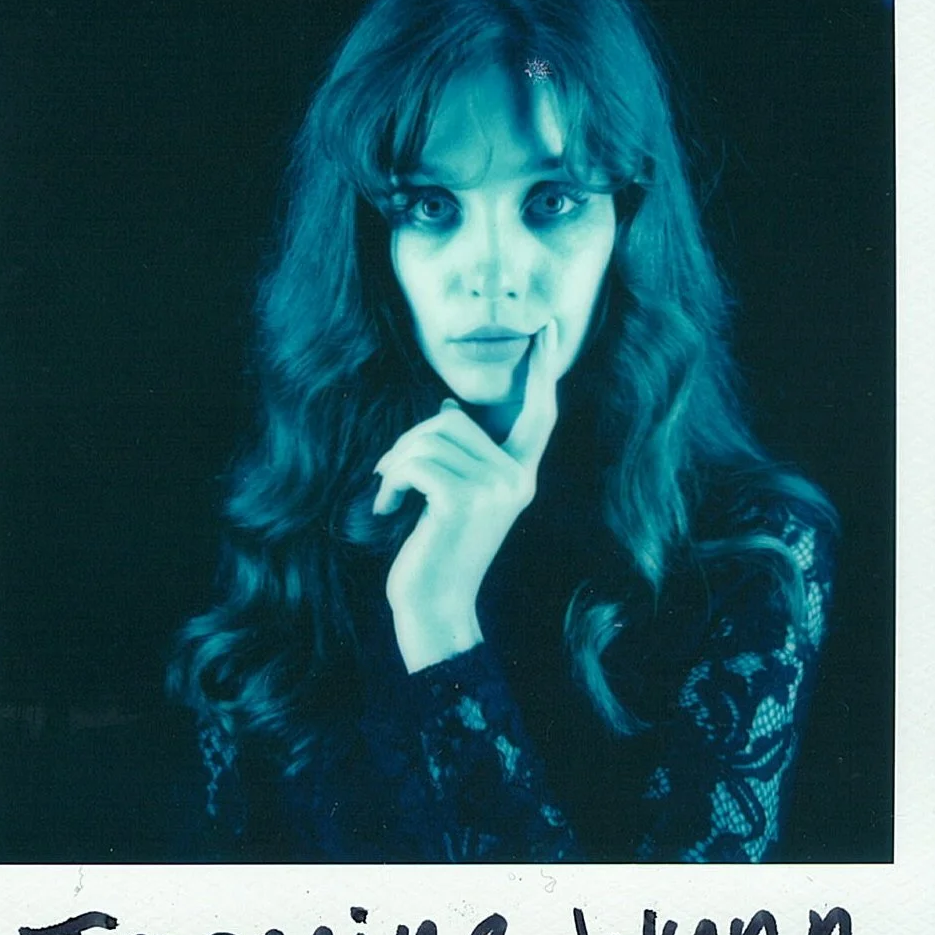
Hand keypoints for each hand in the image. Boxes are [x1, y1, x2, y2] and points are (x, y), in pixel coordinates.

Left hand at [373, 321, 559, 671]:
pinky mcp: (463, 500)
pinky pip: (415, 462)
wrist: (434, 605)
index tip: (548, 330)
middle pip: (452, 422)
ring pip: (429, 438)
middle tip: (389, 475)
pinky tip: (386, 509)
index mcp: (521, 476)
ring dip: (395, 464)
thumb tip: (447, 409)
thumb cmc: (438, 550)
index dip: (541, 371)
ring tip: (388, 496)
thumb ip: (462, 456)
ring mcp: (494, 490)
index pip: (539, 414)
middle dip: (409, 442)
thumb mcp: (455, 497)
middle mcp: (517, 480)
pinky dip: (390, 481)